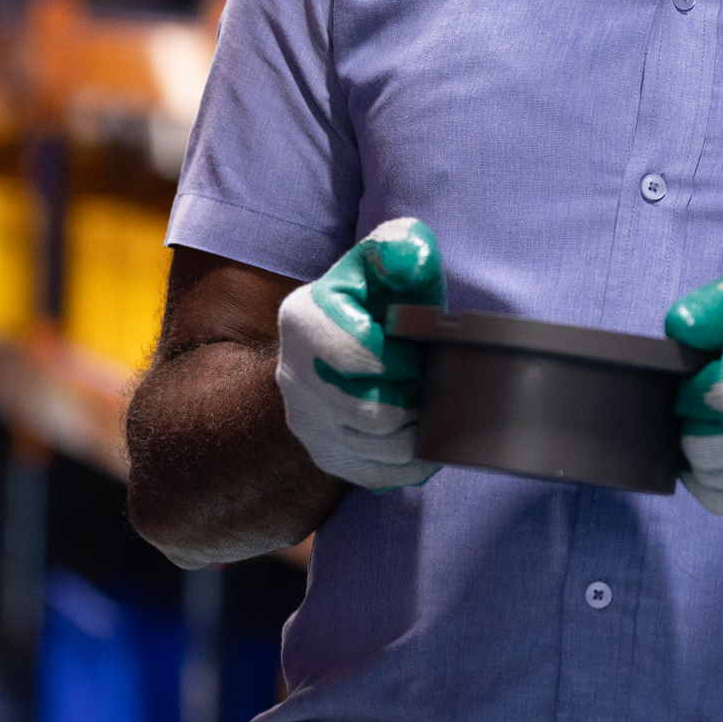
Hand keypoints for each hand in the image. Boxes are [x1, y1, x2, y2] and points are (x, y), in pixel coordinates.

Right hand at [275, 218, 446, 489]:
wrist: (345, 344)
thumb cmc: (378, 299)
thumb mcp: (387, 261)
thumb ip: (399, 248)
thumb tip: (407, 256)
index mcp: (304, 320)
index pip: (362, 358)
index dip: (404, 360)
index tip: (418, 351)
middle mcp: (293, 377)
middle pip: (372, 412)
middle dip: (415, 398)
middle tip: (429, 381)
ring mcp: (306, 422)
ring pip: (380, 448)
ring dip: (418, 431)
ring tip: (428, 404)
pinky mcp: (325, 455)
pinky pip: (380, 474)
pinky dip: (414, 461)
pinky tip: (424, 435)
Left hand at [665, 264, 722, 524]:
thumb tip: (679, 327)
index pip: (718, 394)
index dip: (691, 387)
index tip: (697, 379)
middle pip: (710, 447)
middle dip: (690, 425)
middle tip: (701, 408)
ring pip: (716, 480)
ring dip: (698, 457)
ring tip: (709, 430)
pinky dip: (712, 487)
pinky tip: (718, 461)